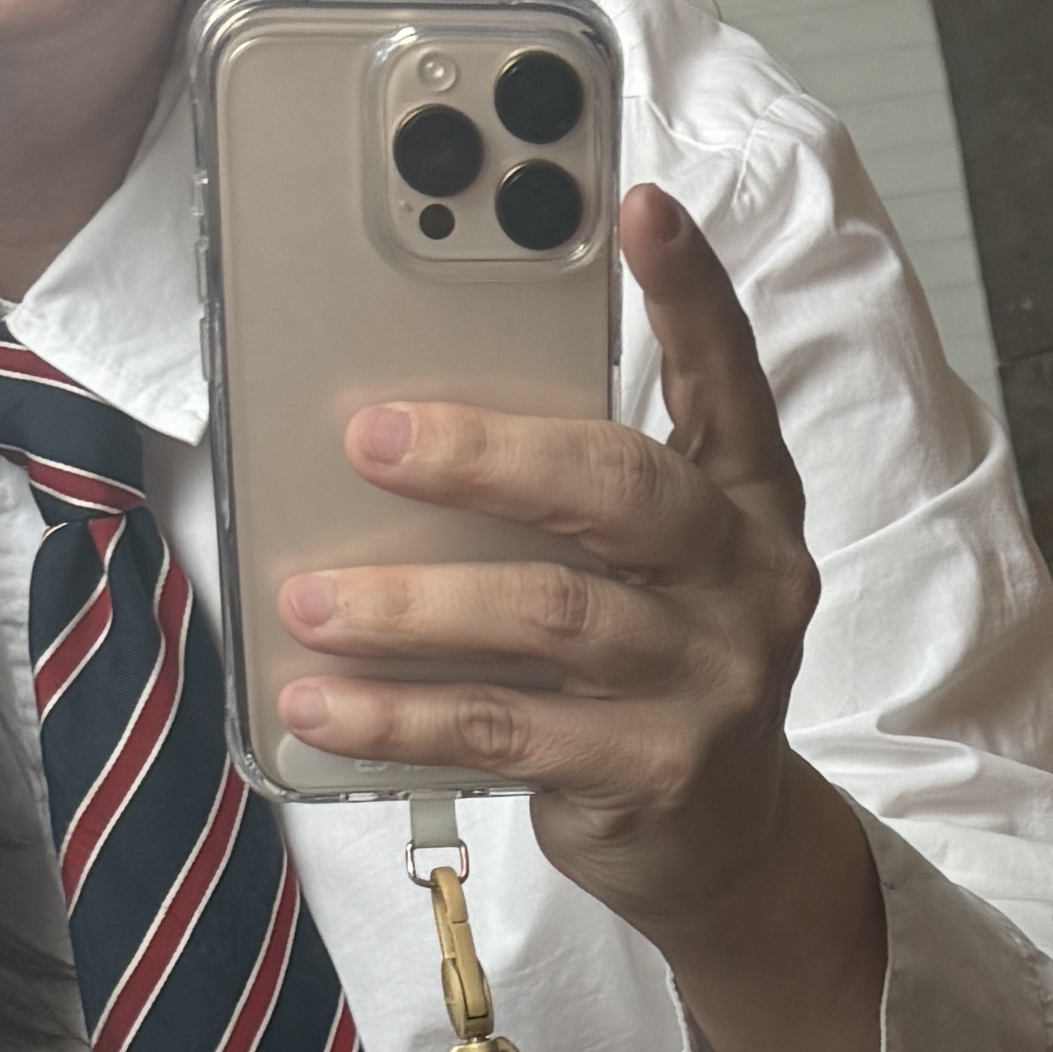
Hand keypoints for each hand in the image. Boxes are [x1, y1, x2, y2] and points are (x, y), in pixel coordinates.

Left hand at [271, 178, 889, 1051]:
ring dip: (409, 604)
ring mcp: (708, 683)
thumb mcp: (649, 566)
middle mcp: (746, 582)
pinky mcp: (651, 774)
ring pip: (549, 614)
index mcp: (746, 502)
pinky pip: (502, 729)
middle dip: (488, 454)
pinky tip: (318, 702)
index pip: (727, 381)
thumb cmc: (654, 672)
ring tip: (305, 596)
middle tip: (370, 435)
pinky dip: (396, 713)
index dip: (690, 293)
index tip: (640, 203)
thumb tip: (406, 421)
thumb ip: (575, 492)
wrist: (726, 848)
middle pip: (622, 491)